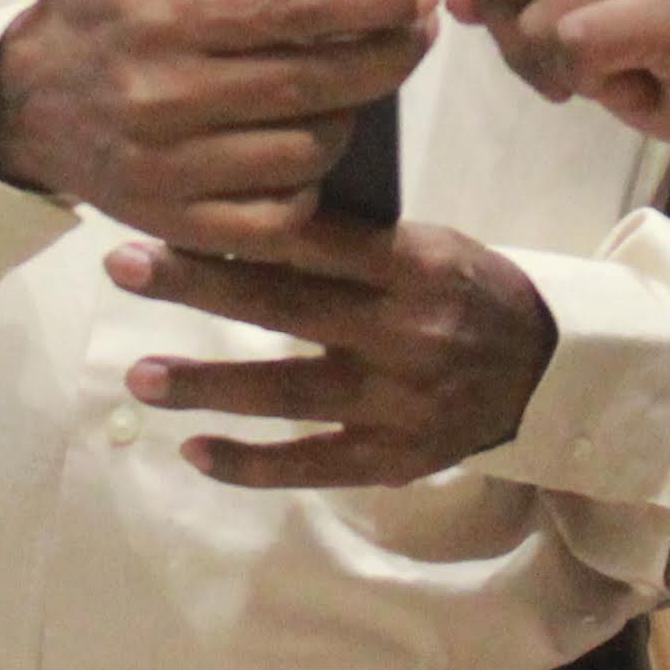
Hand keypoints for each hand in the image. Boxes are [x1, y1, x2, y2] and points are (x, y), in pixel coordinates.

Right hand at [0, 0, 434, 252]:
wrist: (21, 110)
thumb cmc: (92, 10)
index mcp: (165, 21)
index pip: (292, 10)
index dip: (368, 0)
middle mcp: (169, 98)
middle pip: (317, 82)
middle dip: (387, 54)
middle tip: (418, 27)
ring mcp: (175, 169)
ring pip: (308, 147)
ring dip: (349, 114)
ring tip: (359, 79)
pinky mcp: (182, 223)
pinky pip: (280, 212)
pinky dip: (310, 181)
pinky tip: (313, 138)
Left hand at [106, 215, 558, 486]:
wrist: (546, 370)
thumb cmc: (468, 289)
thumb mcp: (429, 243)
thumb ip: (355, 237)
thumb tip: (249, 206)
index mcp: (416, 264)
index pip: (312, 238)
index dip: (237, 223)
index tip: (166, 207)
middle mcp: (407, 333)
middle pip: (285, 306)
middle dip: (197, 285)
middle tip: (122, 268)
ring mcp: (400, 403)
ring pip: (287, 391)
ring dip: (207, 383)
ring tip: (140, 375)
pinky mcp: (395, 458)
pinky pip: (312, 464)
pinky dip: (251, 462)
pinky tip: (194, 451)